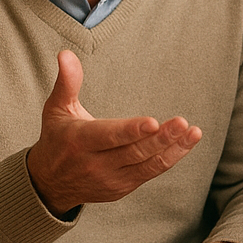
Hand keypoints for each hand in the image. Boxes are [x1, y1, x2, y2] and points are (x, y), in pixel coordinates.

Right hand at [27, 50, 202, 214]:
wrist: (50, 185)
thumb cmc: (56, 139)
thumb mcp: (56, 109)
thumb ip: (67, 82)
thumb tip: (66, 53)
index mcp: (79, 141)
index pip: (109, 136)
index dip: (132, 130)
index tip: (154, 122)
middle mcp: (96, 163)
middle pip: (134, 151)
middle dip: (161, 138)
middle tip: (183, 123)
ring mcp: (111, 179)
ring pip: (147, 164)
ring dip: (173, 149)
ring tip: (193, 133)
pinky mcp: (122, 188)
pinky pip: (150, 173)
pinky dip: (170, 159)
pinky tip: (186, 143)